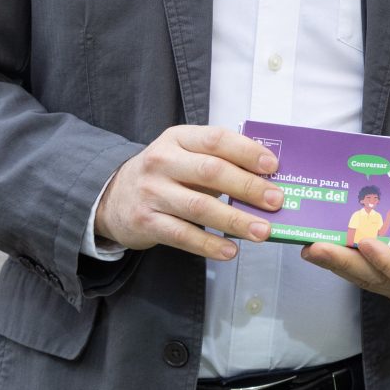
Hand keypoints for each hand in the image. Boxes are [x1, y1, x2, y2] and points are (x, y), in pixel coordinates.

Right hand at [92, 125, 283, 261]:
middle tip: (276, 201)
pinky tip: (230, 251)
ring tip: (262, 231)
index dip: (247, 151)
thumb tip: (268, 177)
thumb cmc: (165, 174)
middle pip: (211, 172)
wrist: (112, 197)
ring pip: (199, 207)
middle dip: (248, 187)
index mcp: (178, 138)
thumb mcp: (185, 154)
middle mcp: (162, 161)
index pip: (216, 139)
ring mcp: (152, 192)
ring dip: (235, 220)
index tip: (273, 166)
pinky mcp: (145, 222)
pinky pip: (182, 235)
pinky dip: (209, 245)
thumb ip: (219, 159)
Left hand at [301, 177, 389, 302]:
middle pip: (380, 281)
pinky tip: (320, 250)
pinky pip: (363, 276)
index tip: (365, 242)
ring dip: (337, 264)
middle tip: (317, 247)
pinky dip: (342, 263)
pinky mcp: (388, 282)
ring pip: (367, 280)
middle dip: (347, 263)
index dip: (386, 262)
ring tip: (311, 248)